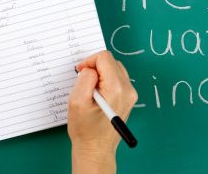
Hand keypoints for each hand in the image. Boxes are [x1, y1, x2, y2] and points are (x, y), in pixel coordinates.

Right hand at [68, 51, 137, 173]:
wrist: (96, 149)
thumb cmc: (86, 129)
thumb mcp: (77, 101)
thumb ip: (85, 79)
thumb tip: (90, 68)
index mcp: (116, 88)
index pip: (104, 58)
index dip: (89, 61)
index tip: (80, 73)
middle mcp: (128, 89)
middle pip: (111, 62)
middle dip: (95, 67)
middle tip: (84, 83)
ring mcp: (130, 93)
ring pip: (115, 69)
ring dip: (101, 74)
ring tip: (91, 91)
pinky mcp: (129, 97)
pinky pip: (117, 79)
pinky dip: (106, 81)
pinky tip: (98, 94)